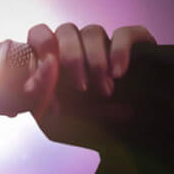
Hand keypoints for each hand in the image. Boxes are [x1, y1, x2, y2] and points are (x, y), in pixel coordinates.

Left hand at [24, 23, 156, 148]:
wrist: (123, 143)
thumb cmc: (81, 129)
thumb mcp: (53, 121)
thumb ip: (39, 96)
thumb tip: (42, 70)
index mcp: (53, 60)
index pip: (40, 33)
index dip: (42, 43)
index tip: (49, 68)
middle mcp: (78, 47)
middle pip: (67, 30)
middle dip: (72, 57)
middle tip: (81, 88)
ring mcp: (105, 45)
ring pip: (93, 31)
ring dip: (96, 61)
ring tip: (104, 92)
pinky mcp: (134, 46)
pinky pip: (125, 34)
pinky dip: (120, 50)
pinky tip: (119, 74)